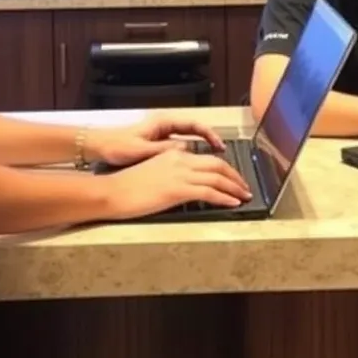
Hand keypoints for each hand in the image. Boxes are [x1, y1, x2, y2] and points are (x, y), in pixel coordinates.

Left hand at [85, 115, 224, 167]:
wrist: (99, 146)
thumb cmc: (117, 145)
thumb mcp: (142, 150)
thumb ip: (165, 149)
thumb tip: (186, 149)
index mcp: (163, 122)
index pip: (194, 125)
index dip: (210, 135)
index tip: (219, 146)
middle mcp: (165, 125)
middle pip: (195, 130)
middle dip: (211, 141)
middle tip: (223, 153)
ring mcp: (162, 133)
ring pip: (190, 137)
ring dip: (202, 147)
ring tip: (214, 160)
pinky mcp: (158, 142)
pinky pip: (181, 144)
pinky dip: (191, 152)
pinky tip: (196, 163)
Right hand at [98, 149, 252, 219]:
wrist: (113, 192)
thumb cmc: (127, 187)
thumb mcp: (154, 172)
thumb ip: (172, 173)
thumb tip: (186, 183)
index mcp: (174, 155)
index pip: (207, 159)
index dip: (225, 168)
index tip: (233, 178)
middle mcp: (180, 160)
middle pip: (217, 165)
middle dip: (235, 176)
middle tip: (245, 187)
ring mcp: (179, 174)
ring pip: (217, 177)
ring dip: (234, 187)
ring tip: (244, 196)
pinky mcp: (177, 189)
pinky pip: (209, 192)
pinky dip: (224, 197)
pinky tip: (232, 203)